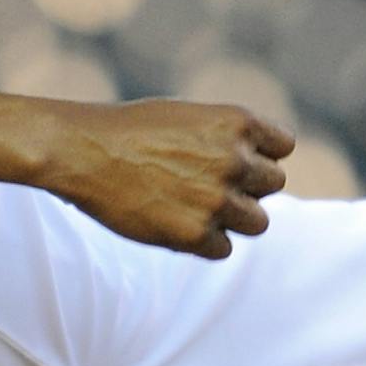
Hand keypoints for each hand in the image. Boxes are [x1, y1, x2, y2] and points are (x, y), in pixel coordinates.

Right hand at [42, 98, 294, 256]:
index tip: (233, 159)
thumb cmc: (130, 130)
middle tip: (206, 185)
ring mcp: (217, 200)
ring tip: (193, 207)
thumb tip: (258, 166)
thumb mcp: (188, 116)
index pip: (282, 147)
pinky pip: (223, 248)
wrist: (82, 152)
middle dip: (246, 187)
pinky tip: (173, 222)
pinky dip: (203, 242)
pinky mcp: (195, 235)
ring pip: (256, 222)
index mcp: (237, 122)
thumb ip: (227, 138)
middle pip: (272, 185)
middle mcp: (235, 160)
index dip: (259, 155)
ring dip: (231, 218)